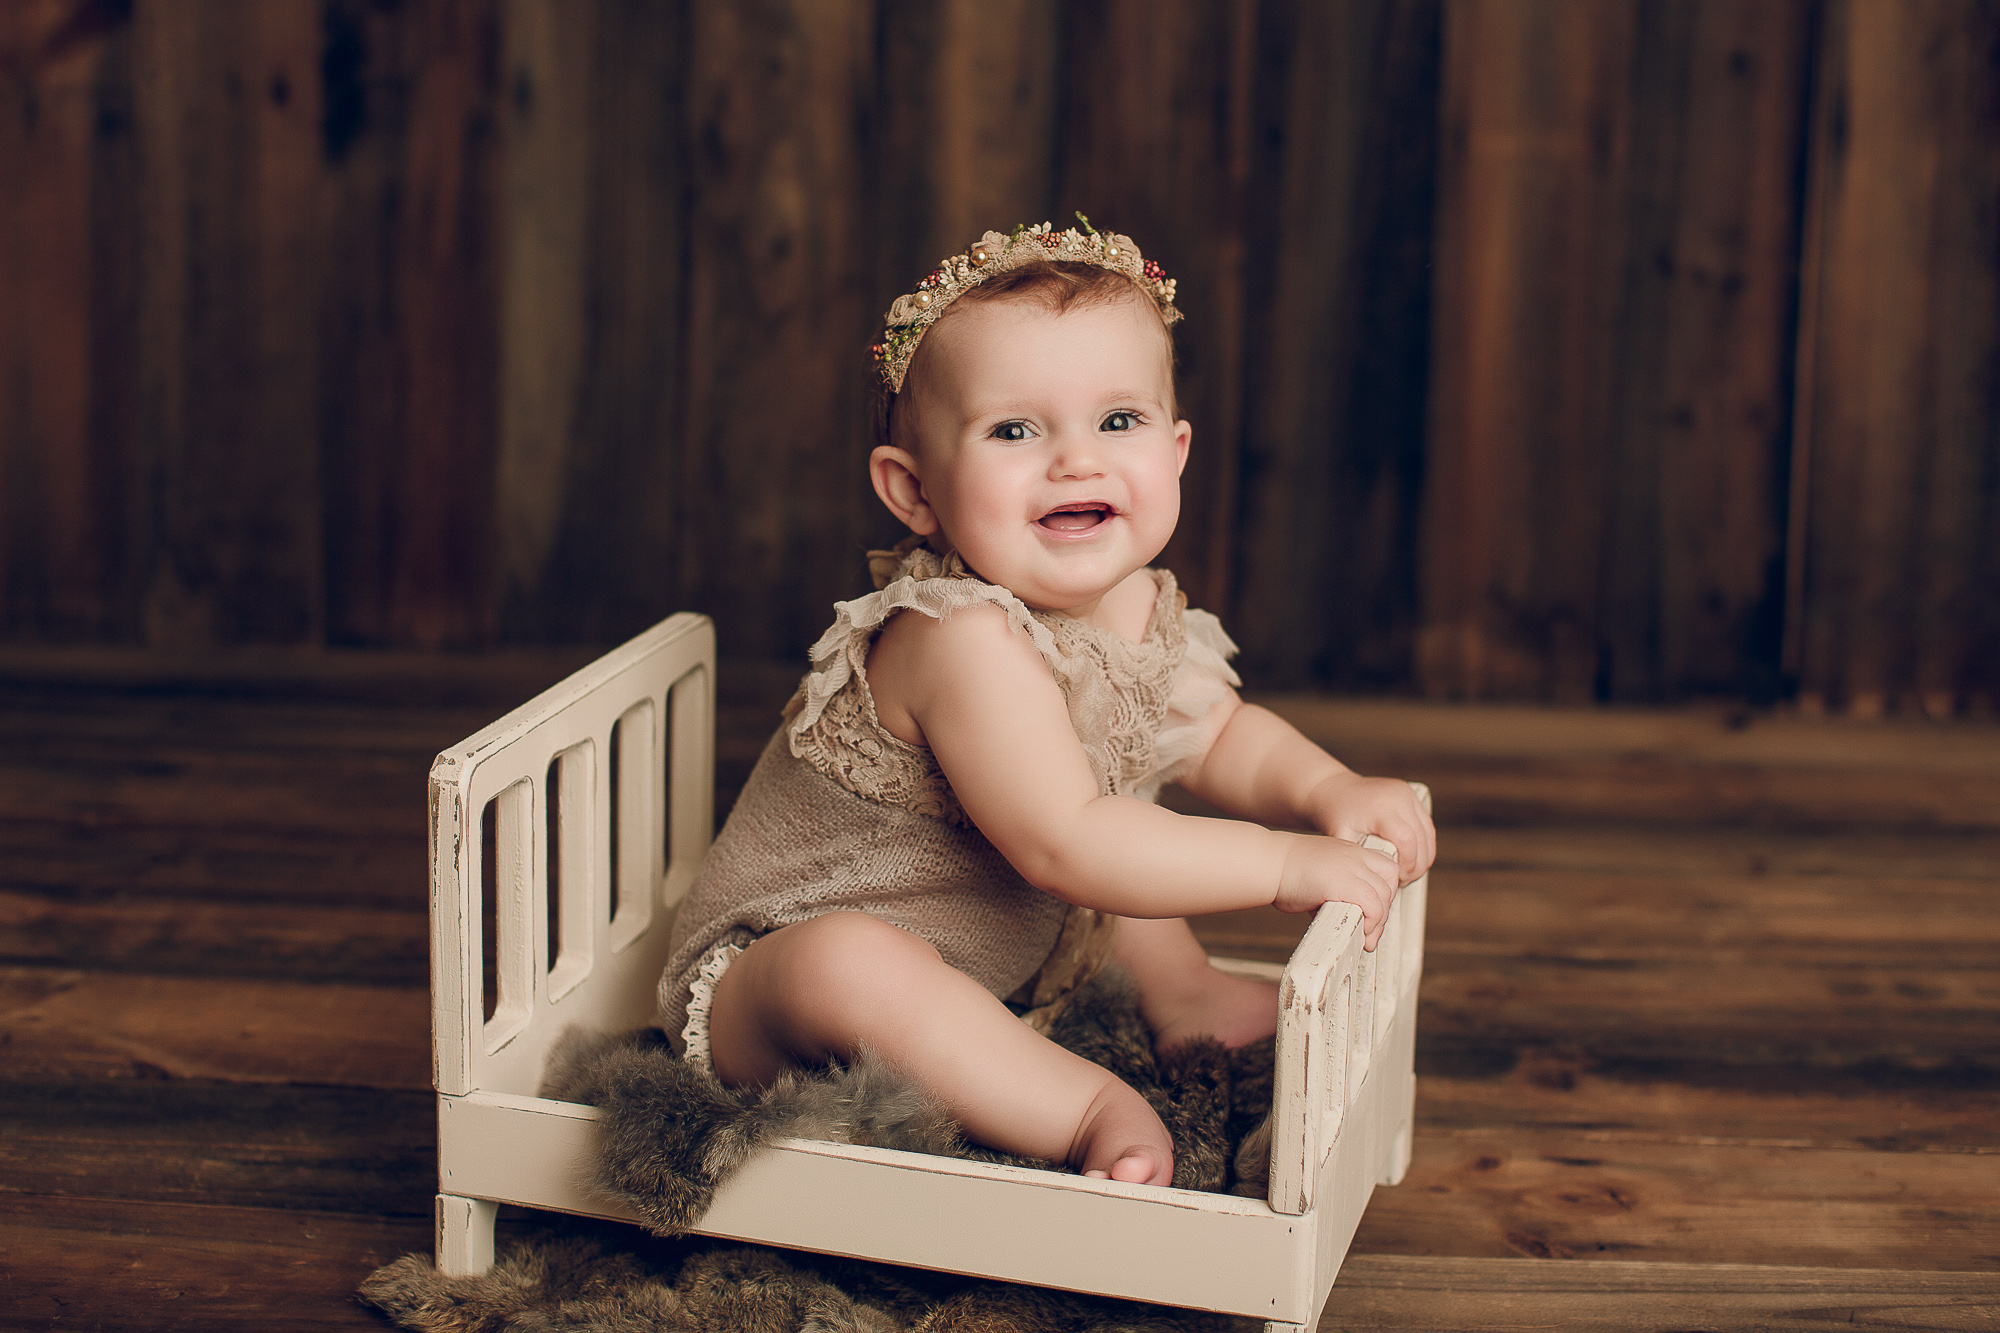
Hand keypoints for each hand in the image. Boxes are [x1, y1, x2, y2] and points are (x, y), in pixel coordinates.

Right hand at [1273, 834, 1400, 950]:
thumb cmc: (1285, 870)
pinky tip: (1360, 933)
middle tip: (1371, 929)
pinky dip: (1371, 922)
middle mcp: (1355, 855)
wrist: (1268, 862)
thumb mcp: (1320, 873)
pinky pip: (1372, 906)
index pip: (1386, 869)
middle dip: (1384, 910)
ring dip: (1378, 921)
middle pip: (1389, 884)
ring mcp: (1351, 867)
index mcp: (1351, 850)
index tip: (1374, 912)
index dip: (1384, 893)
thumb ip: (1338, 890)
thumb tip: (1348, 917)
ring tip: (1366, 936)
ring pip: (1383, 897)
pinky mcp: (1344, 882)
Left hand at [1304, 771, 1436, 885]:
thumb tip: (1372, 882)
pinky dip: (1424, 843)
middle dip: (1418, 864)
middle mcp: (1398, 797)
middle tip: (1405, 879)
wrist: (1334, 788)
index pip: (1407, 840)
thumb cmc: (1335, 814)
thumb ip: (1360, 858)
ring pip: (1428, 832)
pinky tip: (1413, 857)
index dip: (1408, 864)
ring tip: (1409, 871)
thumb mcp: (1341, 838)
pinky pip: (1426, 824)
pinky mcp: (1411, 794)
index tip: (1399, 878)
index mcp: (1380, 808)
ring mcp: (1406, 794)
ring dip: (1424, 855)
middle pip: (1422, 838)